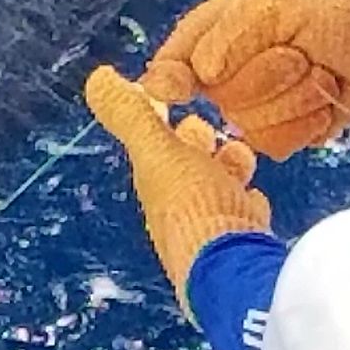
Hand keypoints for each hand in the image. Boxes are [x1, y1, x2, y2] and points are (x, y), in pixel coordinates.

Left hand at [83, 67, 270, 307]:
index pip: (153, 142)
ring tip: (238, 153)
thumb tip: (96, 77)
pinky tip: (253, 201)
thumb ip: (130, 116)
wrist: (232, 271)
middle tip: (201, 127)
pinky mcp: (239, 246)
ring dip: (224, 168)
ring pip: (215, 188)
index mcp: (154, 182)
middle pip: (184, 166)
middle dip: (193, 143)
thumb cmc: (195, 207)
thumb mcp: (158, 151)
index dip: (158, 117)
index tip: (165, 97)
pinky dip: (245, 203)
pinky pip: (241, 218)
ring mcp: (208, 228)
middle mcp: (175, 207)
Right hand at [139, 0, 349, 159]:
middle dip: (265, 78)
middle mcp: (234, 68)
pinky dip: (307, 123)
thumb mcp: (270, 3)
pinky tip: (326, 102)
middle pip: (216, 97)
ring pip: (247, 124)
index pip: (172, 62)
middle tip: (297, 55)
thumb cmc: (340, 10)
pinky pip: (273, 145)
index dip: (172, 80)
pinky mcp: (286, 128)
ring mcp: (259, 102)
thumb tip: (191, 78)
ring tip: (320, 75)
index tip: (184, 88)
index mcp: (220, 31)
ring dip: (294, 100)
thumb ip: (220, 36)